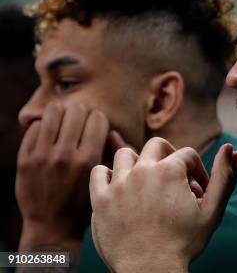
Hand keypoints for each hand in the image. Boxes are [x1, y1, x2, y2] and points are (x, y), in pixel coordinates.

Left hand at [16, 103, 123, 251]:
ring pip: (52, 112)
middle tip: (79, 123)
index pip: (98, 119)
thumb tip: (110, 128)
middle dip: (81, 114)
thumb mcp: (102, 179)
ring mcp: (41, 157)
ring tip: (62, 123)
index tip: (96, 127)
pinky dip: (42, 127)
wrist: (52, 227)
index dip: (99, 120)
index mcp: (88, 160)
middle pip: (76, 111)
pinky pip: (33, 127)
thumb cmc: (83, 202)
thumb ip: (108, 152)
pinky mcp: (24, 160)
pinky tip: (47, 136)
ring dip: (60, 115)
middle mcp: (65, 156)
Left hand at [90, 137, 236, 272]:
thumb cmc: (184, 243)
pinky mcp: (101, 199)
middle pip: (157, 146)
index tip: (198, 193)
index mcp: (170, 170)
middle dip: (169, 158)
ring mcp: (119, 184)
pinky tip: (122, 189)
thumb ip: (225, 177)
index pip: (188, 154)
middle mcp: (143, 170)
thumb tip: (233, 149)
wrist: (150, 272)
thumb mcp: (212, 210)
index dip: (197, 171)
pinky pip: (98, 173)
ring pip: (126, 155)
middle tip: (174, 181)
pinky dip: (108, 175)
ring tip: (147, 183)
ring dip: (138, 163)